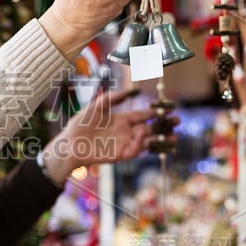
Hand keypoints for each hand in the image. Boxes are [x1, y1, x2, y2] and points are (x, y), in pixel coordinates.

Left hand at [40, 89, 177, 183]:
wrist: (69, 143)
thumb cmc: (79, 125)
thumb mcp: (96, 106)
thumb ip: (112, 98)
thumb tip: (131, 91)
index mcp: (120, 120)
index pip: (142, 115)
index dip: (154, 112)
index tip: (167, 108)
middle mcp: (125, 132)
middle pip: (149, 128)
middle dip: (163, 125)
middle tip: (177, 121)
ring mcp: (123, 143)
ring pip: (146, 141)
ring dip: (159, 138)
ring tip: (173, 135)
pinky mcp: (119, 154)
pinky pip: (134, 150)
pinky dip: (141, 144)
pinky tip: (143, 135)